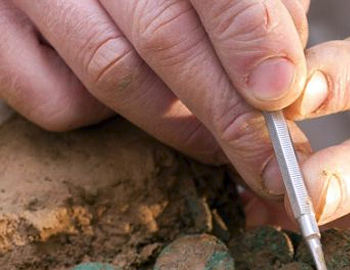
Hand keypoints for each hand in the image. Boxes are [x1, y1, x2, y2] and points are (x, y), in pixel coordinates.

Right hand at [0, 0, 309, 194]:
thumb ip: (257, 7)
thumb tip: (282, 77)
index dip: (250, 41)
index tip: (280, 96)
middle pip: (165, 39)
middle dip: (228, 114)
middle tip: (271, 164)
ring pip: (112, 74)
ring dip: (179, 127)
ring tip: (224, 148)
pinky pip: (55, 102)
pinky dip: (104, 120)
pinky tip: (136, 106)